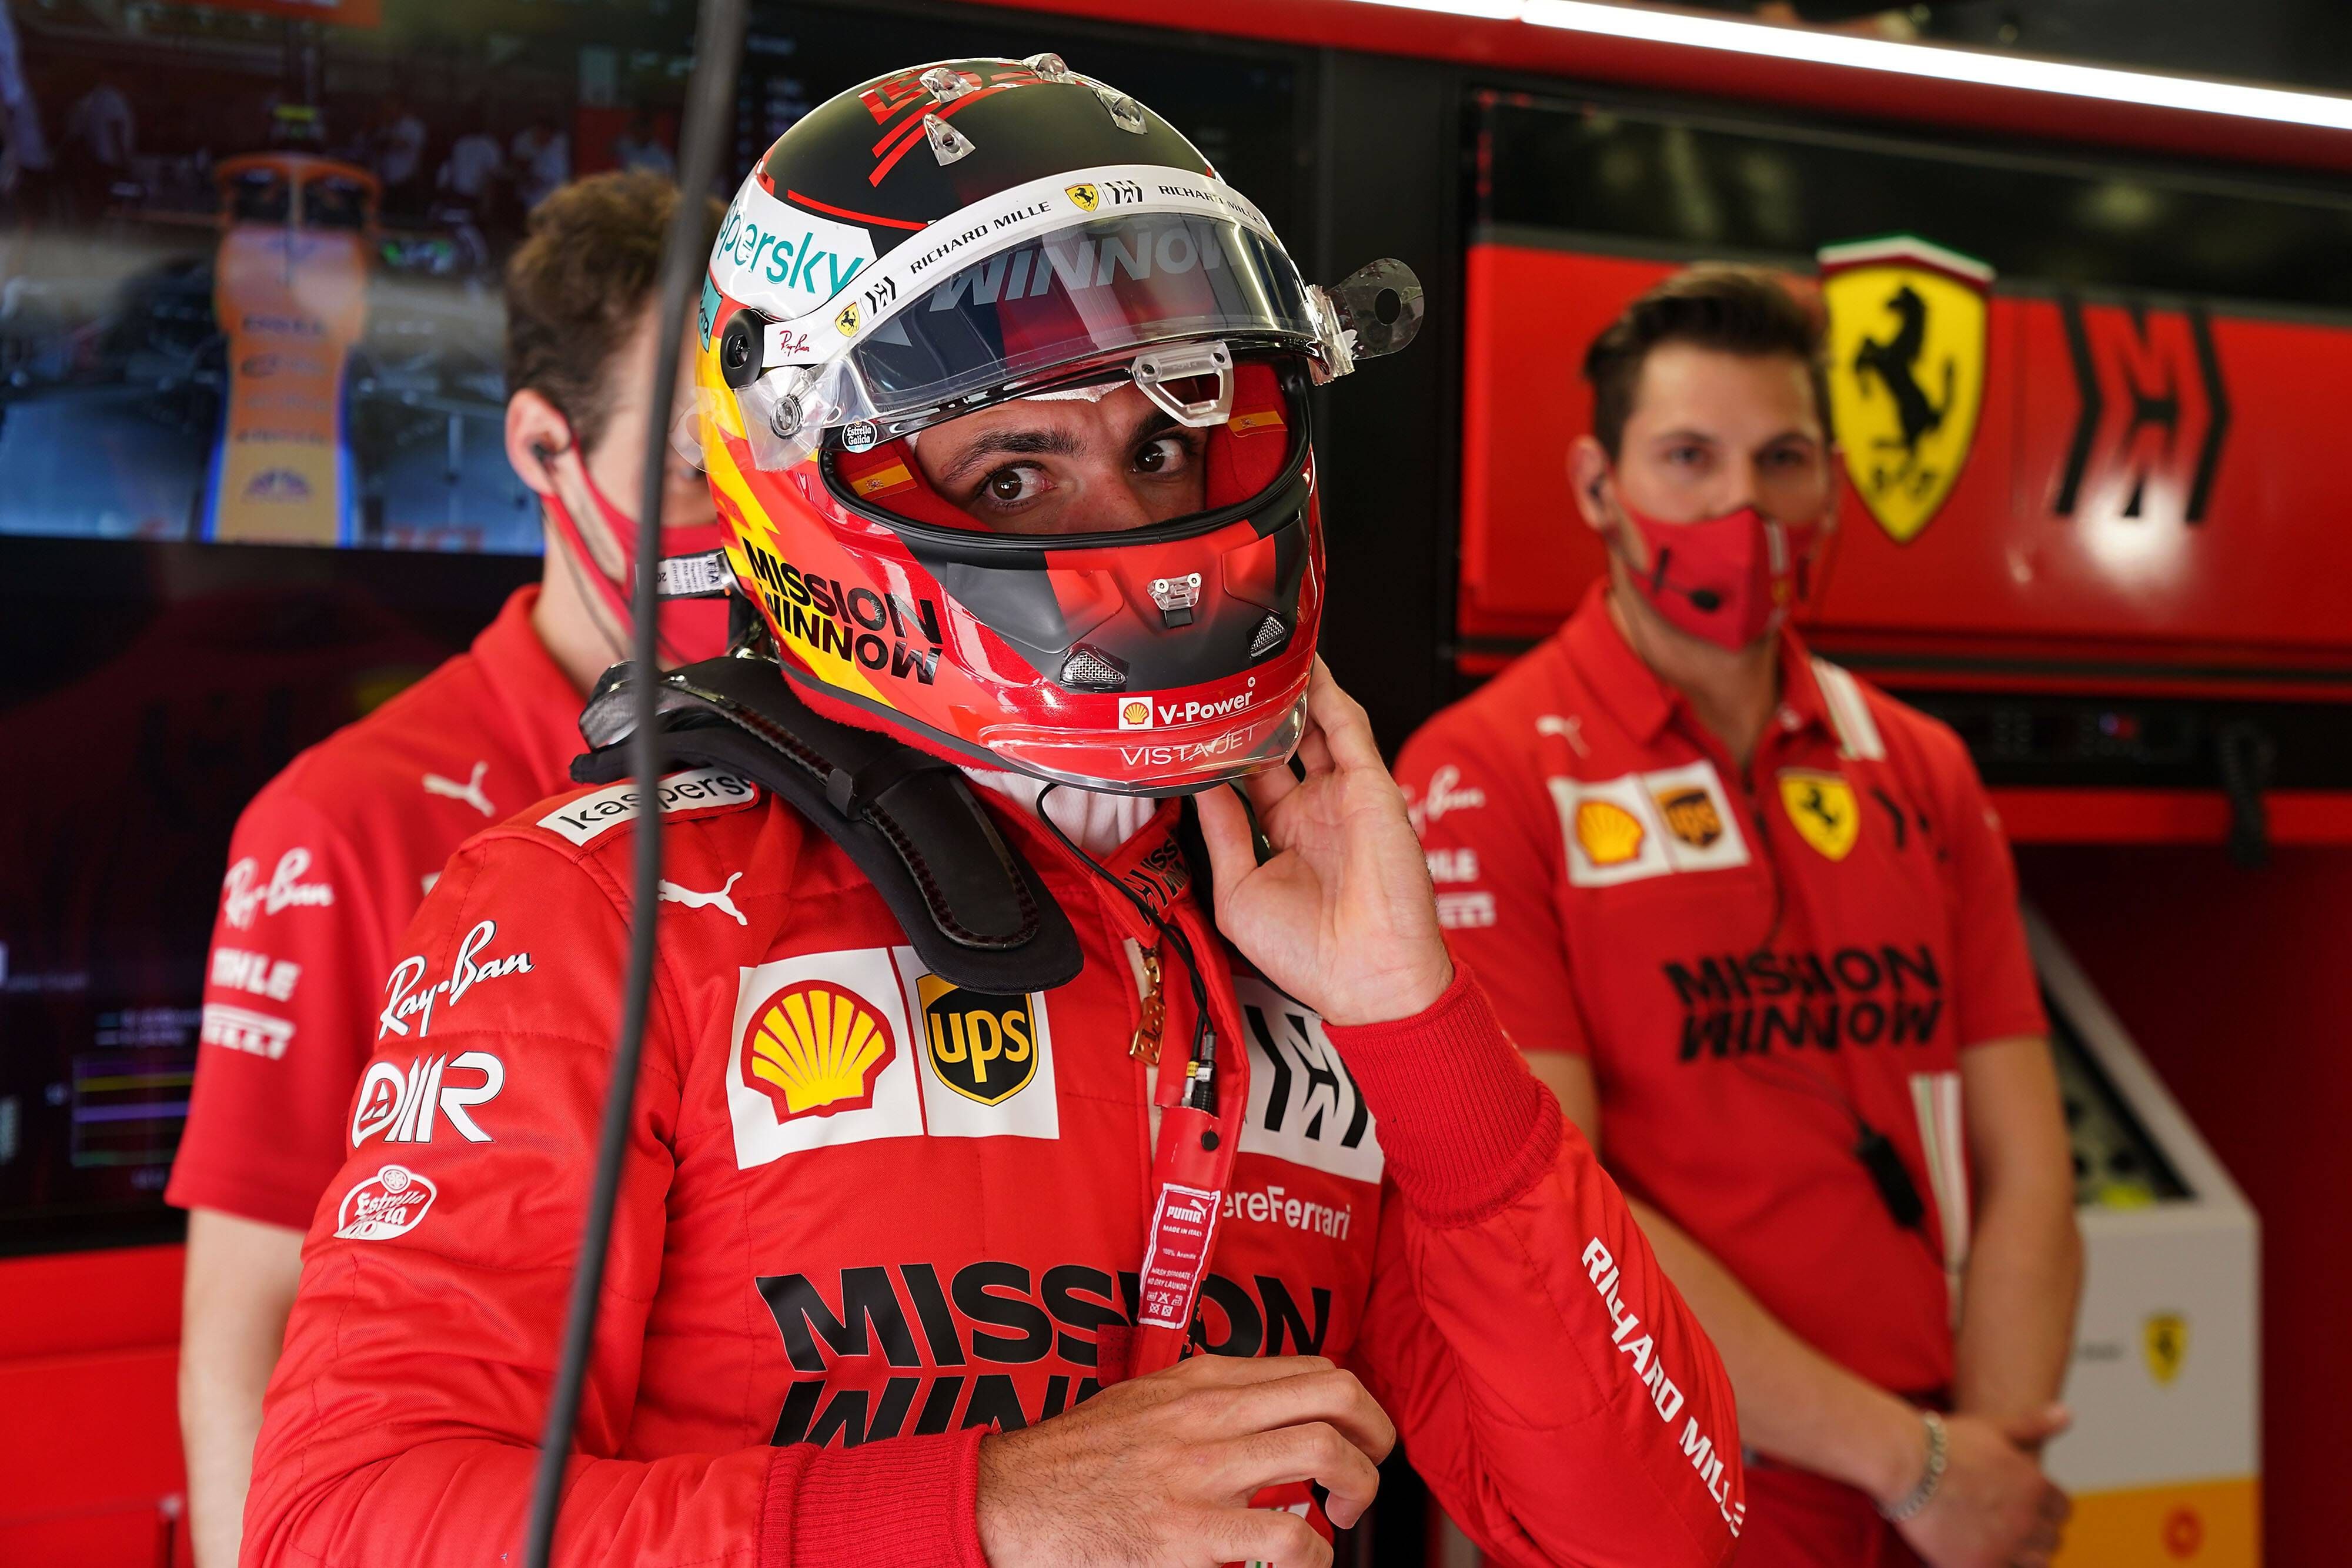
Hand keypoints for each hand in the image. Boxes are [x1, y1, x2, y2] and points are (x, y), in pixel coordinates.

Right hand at [974, 1352, 1396, 1567]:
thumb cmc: (1075, 1460)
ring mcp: (1200, 1473)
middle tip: (1365, 1476)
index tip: (1355, 1438)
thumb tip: (1263, 1408)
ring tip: (1338, 1518)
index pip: (1314, 1369)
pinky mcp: (1189, 1535)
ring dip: (1356, 1490)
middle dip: (1376, 1439)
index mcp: (1201, 1380)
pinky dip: (1312, 1555)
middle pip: (1337, 1396)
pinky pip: (1287, 1537)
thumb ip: (1203, 1398)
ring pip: (1324, 1453)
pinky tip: (1297, 1564)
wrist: (1010, 1502)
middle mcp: (1208, 1414)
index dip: (1356, 1406)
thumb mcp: (1144, 1401)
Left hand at [1195, 661, 1451, 1026]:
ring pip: (1316, 727)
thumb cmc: (1309, 955)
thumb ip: (1222, 833)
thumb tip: (1198, 786)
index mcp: (1285, 838)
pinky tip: (1308, 667)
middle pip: (1282, 745)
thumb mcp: (1241, 891)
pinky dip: (1329, 695)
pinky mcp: (1371, 787)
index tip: (1198, 725)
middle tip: (1228, 677)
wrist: (1367, 976)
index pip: (1252, 779)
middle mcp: (1315, 813)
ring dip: (1294, 692)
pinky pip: (1348, 729)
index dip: (1227, 751)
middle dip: (1258, 712)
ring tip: (1265, 655)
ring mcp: (1344, 797)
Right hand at [1893, 1407, 2071, 1567]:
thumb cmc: (1946, 1442)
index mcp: (2036, 1486)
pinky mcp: (1982, 1566)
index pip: (2063, 1509)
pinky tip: (1978, 1550)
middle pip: (2053, 1538)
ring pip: (2038, 1562)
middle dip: (2036, 1532)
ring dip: (2024, 1554)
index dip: (2046, 1507)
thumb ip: (2033, 1425)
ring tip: (1997, 1541)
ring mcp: (2007, 1546)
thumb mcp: (1993, 1427)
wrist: (1905, 1465)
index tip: (2024, 1504)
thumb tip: (2068, 1413)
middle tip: (2006, 1523)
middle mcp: (2029, 1519)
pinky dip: (2000, 1564)